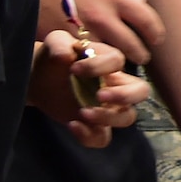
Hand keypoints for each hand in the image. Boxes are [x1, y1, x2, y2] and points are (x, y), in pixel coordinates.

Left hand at [28, 30, 148, 147]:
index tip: (73, 69)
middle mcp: (115, 84)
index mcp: (109, 60)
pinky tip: (71, 124)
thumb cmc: (54, 56)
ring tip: (83, 112)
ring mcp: (107, 107)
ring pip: (127, 117)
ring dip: (109, 117)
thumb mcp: (54, 43)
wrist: (39, 79)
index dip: (100, 65)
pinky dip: (89, 136)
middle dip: (125, 95)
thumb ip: (59, 44)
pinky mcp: (94, 126)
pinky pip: (103, 138)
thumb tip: (66, 56)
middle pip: (141, 91)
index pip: (118, 61)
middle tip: (100, 95)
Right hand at [51, 0, 163, 65]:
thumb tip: (136, 4)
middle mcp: (103, 16)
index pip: (148, 20)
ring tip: (117, 63)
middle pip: (134, 47)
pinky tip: (91, 61)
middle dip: (140, 53)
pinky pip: (84, 59)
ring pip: (110, 58)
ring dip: (116, 62)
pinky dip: (90, 63)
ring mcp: (83, 33)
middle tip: (141, 56)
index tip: (155, 38)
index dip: (155, 33)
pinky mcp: (64, 44)